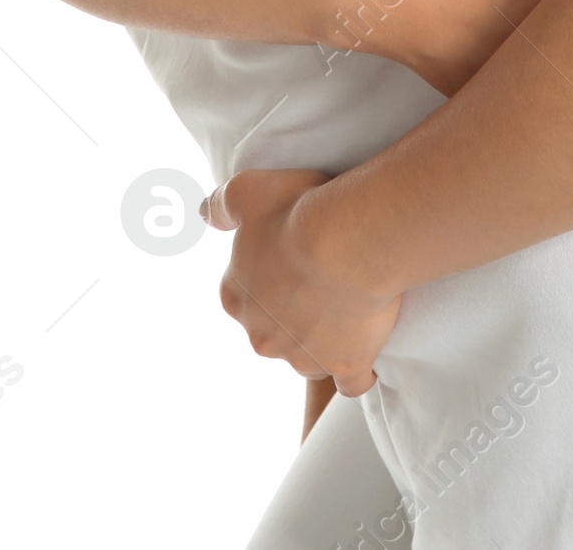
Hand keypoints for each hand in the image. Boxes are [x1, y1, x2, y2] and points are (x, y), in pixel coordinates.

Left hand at [203, 167, 398, 393]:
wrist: (348, 242)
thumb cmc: (297, 212)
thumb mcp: (247, 191)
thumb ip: (223, 204)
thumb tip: (205, 213)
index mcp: (237, 298)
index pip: (245, 296)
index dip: (269, 276)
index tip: (292, 257)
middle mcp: (263, 336)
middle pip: (274, 331)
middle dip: (294, 313)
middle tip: (322, 278)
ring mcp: (303, 357)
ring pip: (309, 356)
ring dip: (324, 339)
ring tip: (348, 304)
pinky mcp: (345, 367)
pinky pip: (351, 381)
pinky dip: (358, 368)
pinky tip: (366, 347)